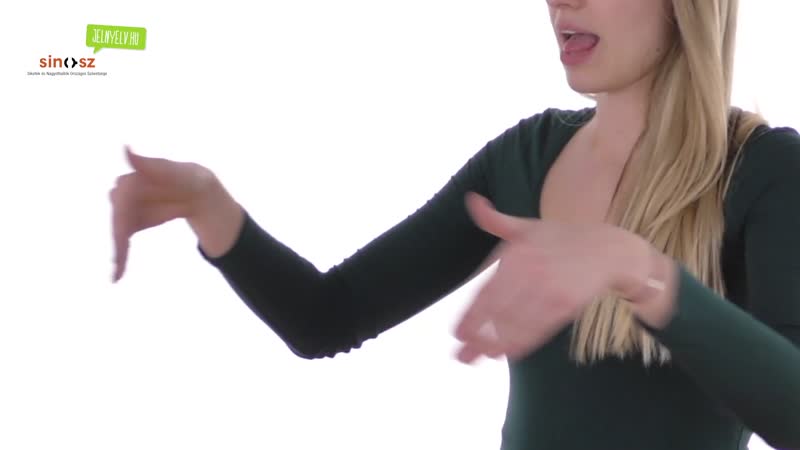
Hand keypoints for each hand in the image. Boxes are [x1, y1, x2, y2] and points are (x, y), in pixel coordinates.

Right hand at [109, 146, 217, 282]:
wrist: (200, 195)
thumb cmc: (193, 179)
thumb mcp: (185, 174)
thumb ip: (156, 166)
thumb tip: (124, 149)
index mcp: (139, 175)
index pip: (126, 193)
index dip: (123, 205)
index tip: (122, 218)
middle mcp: (128, 190)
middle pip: (120, 214)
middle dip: (121, 233)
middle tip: (121, 256)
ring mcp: (129, 207)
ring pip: (118, 229)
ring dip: (118, 250)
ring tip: (118, 273)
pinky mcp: (133, 222)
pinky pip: (123, 240)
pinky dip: (121, 257)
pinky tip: (118, 275)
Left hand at [452, 192, 651, 363]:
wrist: (607, 249)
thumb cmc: (561, 238)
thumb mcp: (526, 225)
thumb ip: (495, 219)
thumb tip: (472, 200)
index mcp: (516, 252)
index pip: (486, 289)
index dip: (470, 315)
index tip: (456, 334)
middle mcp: (530, 271)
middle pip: (497, 310)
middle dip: (477, 336)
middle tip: (460, 355)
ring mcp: (549, 290)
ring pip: (516, 323)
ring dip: (495, 344)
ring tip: (478, 358)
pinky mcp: (565, 305)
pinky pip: (539, 328)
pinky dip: (521, 342)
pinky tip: (506, 353)